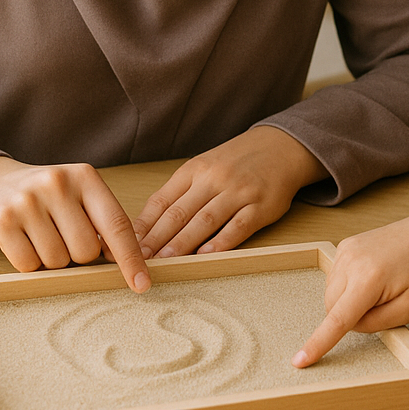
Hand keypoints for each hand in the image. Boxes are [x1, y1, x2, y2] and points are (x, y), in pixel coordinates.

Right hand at [0, 156, 149, 291]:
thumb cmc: (43, 197)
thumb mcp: (77, 196)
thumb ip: (102, 222)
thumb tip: (128, 264)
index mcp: (84, 176)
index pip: (117, 224)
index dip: (131, 259)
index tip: (142, 284)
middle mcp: (57, 183)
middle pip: (86, 251)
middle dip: (77, 255)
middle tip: (60, 236)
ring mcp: (27, 201)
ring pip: (58, 261)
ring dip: (51, 260)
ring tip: (38, 235)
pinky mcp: (2, 221)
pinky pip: (28, 265)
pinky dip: (28, 263)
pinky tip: (21, 240)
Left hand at [133, 125, 327, 258]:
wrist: (281, 147)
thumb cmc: (236, 162)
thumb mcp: (204, 168)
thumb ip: (180, 193)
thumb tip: (147, 226)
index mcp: (194, 170)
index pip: (161, 201)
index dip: (143, 225)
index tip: (127, 245)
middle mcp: (214, 179)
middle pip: (179, 213)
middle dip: (156, 239)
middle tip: (138, 260)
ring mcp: (238, 192)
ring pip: (205, 221)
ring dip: (182, 244)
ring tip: (165, 262)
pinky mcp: (261, 206)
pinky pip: (239, 226)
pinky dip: (221, 241)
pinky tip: (206, 254)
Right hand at [292, 204, 408, 366]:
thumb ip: (376, 324)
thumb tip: (350, 325)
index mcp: (370, 279)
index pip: (337, 320)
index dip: (318, 344)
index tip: (299, 361)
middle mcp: (351, 261)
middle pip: (332, 308)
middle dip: (352, 316)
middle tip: (384, 305)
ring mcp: (345, 250)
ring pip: (332, 294)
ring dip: (350, 301)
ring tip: (381, 287)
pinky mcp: (344, 245)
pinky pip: (336, 278)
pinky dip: (350, 286)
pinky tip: (372, 277)